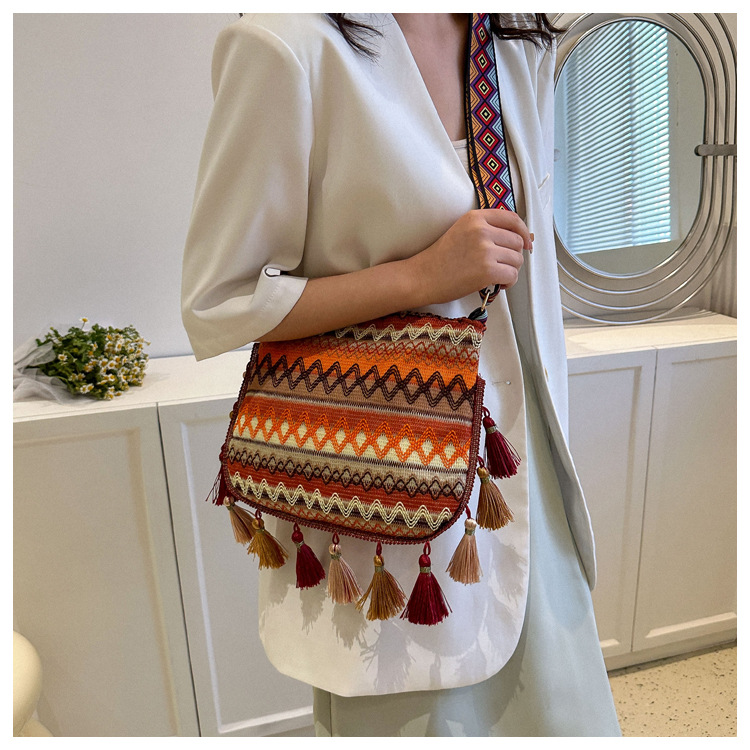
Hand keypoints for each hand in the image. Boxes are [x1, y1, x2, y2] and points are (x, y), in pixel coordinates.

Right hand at [407, 209, 531, 305]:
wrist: (422, 277)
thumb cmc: (440, 259)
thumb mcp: (462, 231)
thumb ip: (487, 230)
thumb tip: (522, 239)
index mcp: (475, 218)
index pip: (512, 219)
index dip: (523, 232)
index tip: (526, 242)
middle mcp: (482, 230)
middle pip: (517, 241)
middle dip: (514, 256)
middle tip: (502, 265)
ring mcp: (484, 250)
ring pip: (517, 259)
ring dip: (511, 270)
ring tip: (497, 276)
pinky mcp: (486, 270)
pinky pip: (512, 275)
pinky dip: (509, 282)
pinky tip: (498, 284)